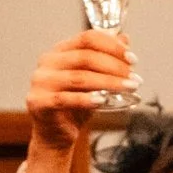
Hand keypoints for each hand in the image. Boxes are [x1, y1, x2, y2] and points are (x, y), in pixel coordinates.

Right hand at [25, 31, 135, 154]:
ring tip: (127, 89)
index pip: (88, 38)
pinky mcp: (38, 102)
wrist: (54, 135)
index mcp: (61, 50)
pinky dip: (85, 99)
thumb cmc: (74, 105)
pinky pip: (64, 99)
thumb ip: (106, 58)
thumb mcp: (94, 79)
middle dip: (115, 66)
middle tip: (134, 78)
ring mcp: (41, 82)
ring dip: (108, 82)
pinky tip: (102, 101)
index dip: (113, 46)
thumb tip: (125, 39)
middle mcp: (48, 62)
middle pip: (85, 56)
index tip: (132, 59)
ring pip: (79, 77)